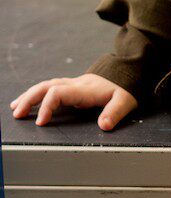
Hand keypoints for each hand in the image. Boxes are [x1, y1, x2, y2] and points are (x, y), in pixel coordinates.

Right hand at [9, 75, 138, 130]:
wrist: (127, 72)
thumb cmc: (125, 87)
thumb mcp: (125, 100)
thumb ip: (114, 113)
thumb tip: (104, 125)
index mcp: (84, 89)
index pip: (58, 93)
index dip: (47, 106)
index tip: (42, 123)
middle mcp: (75, 84)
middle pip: (46, 87)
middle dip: (29, 100)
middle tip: (17, 114)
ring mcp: (72, 84)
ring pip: (45, 86)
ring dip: (29, 96)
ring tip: (16, 108)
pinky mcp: (72, 86)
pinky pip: (50, 88)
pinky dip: (37, 94)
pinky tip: (29, 100)